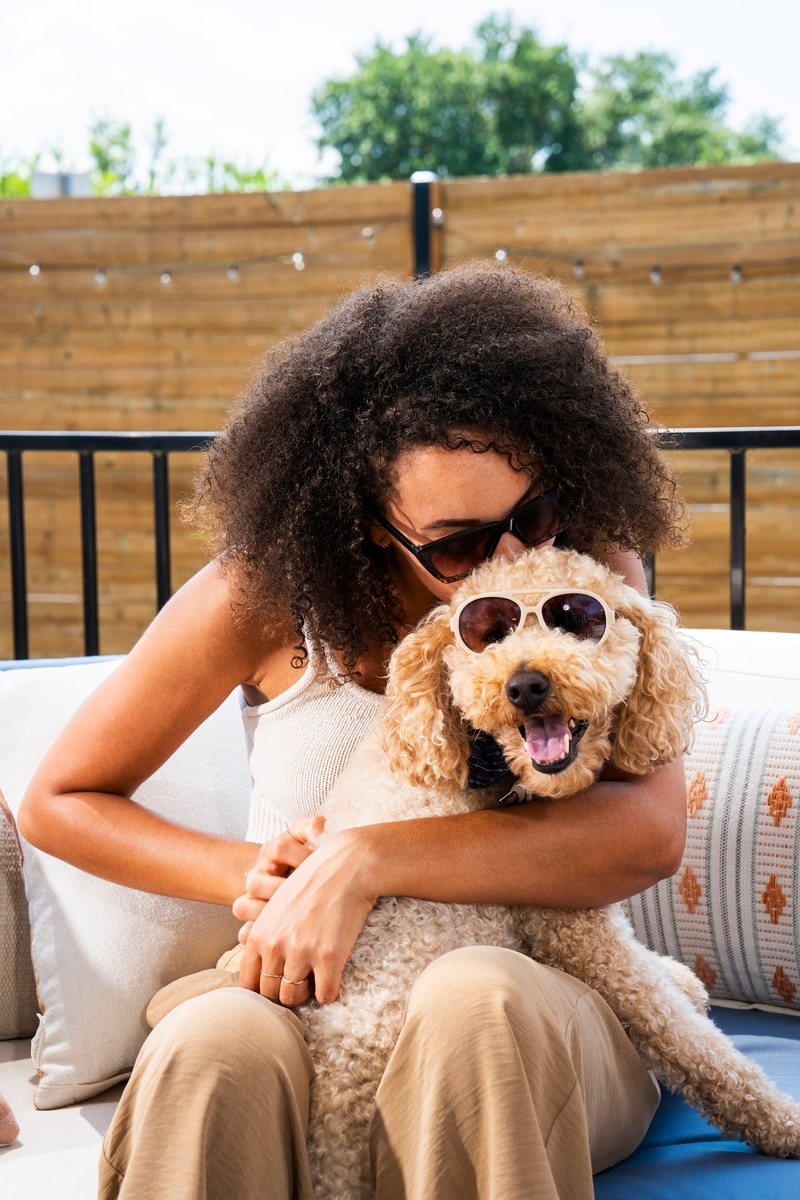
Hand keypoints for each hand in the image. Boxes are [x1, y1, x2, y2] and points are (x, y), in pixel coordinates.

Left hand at [238, 827, 376, 1007]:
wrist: (347, 866)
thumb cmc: (313, 881)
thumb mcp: (277, 904)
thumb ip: (265, 933)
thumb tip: (258, 961)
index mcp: (258, 934)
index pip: (249, 981)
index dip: (264, 987)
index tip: (279, 982)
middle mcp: (274, 946)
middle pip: (270, 993)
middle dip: (285, 991)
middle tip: (302, 980)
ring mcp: (300, 952)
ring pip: (294, 998)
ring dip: (306, 993)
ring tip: (316, 978)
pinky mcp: (328, 957)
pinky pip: (325, 996)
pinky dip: (330, 992)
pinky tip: (334, 977)